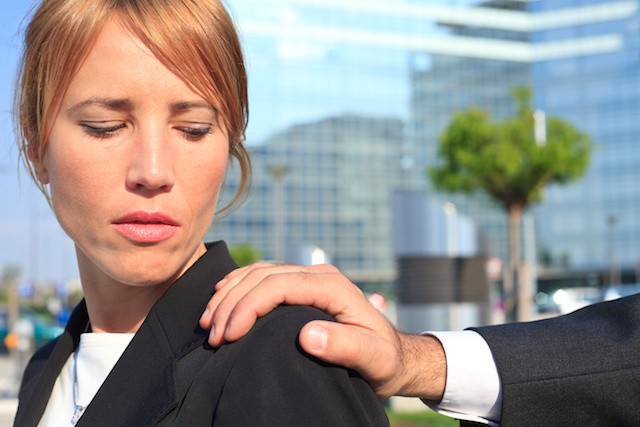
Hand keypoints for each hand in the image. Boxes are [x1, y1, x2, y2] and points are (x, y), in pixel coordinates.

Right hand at [199, 263, 445, 399]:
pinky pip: (262, 276)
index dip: (248, 307)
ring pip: (258, 272)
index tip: (230, 336)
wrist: (395, 354)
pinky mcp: (302, 285)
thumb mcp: (374, 358)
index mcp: (332, 286)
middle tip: (214, 337)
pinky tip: (222, 298)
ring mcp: (309, 277)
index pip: (278, 285)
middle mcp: (319, 274)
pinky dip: (238, 286)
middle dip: (231, 304)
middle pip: (262, 276)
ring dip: (229, 294)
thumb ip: (345, 346)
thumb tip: (307, 335)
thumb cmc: (385, 359)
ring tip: (209, 323)